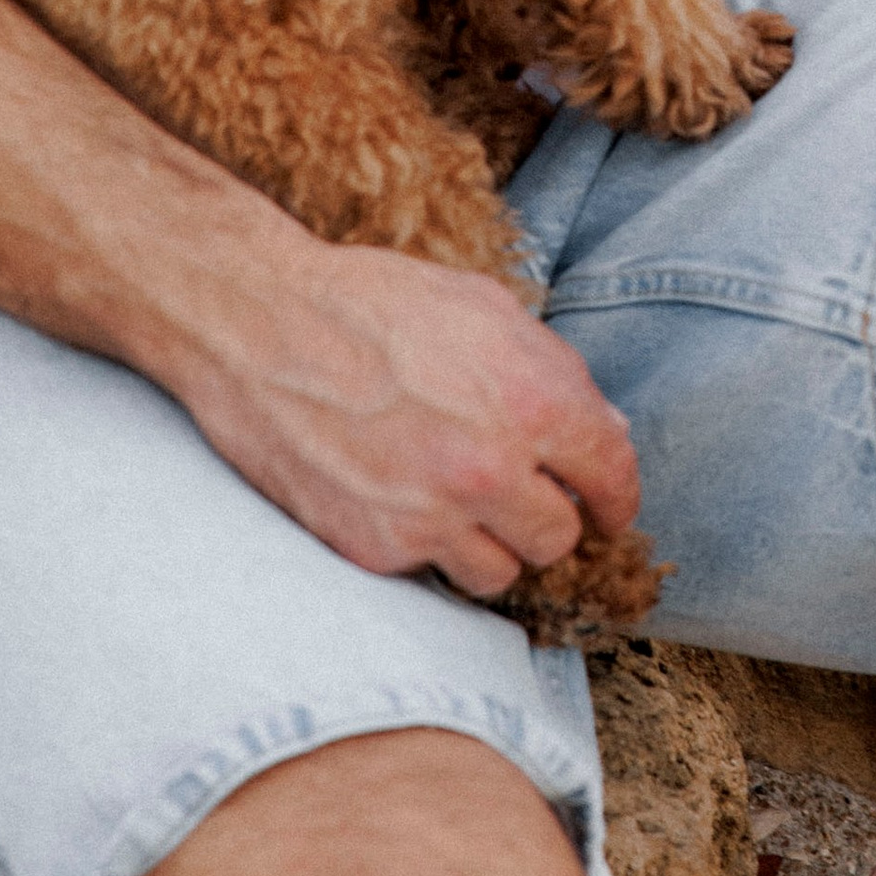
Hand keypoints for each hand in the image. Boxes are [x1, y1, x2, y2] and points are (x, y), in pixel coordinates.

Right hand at [170, 237, 645, 600]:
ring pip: (499, 573)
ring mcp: (431, 516)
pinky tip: (401, 498)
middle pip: (559, 539)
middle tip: (519, 493)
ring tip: (459, 504)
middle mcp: (491, 469)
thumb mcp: (485, 310)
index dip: (617, 496)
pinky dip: (424, 546)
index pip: (611, 476)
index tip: (609, 509)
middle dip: (547, 516)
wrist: (259, 323)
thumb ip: (554, 374)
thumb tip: (606, 431)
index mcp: (534, 401)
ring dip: (490, 544)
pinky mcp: (374, 547)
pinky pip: (428, 573)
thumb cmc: (374, 303)